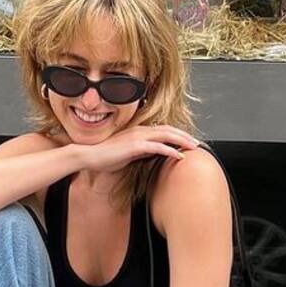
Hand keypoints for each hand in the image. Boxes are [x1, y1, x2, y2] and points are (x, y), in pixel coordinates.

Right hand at [79, 124, 198, 177]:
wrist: (89, 156)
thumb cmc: (105, 157)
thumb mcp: (127, 153)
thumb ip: (141, 151)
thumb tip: (154, 153)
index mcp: (138, 131)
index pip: (163, 130)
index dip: (177, 134)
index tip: (188, 141)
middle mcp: (140, 131)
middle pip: (168, 129)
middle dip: (184, 135)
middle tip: (196, 143)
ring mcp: (138, 137)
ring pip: (166, 135)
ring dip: (182, 141)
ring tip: (193, 147)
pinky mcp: (135, 146)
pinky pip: (158, 147)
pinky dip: (170, 150)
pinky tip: (179, 156)